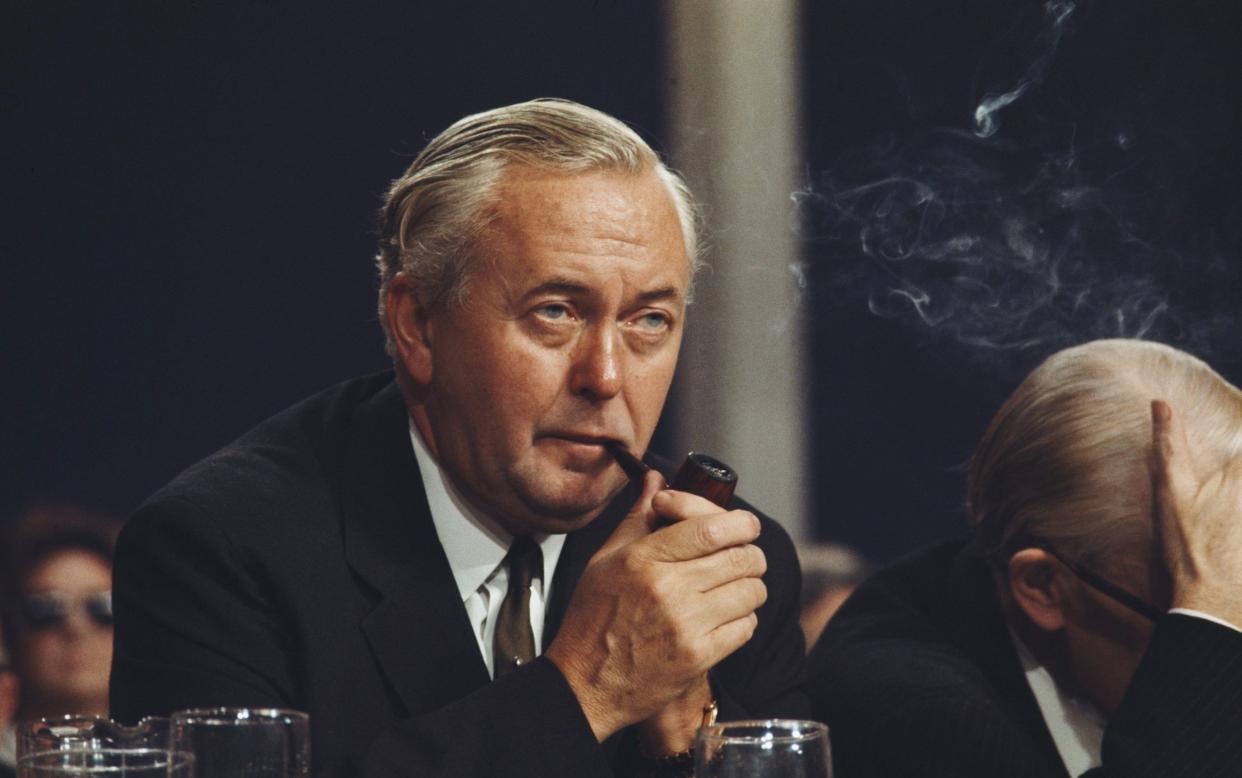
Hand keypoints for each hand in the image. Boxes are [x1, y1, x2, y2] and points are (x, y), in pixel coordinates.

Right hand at [545, 470, 766, 741]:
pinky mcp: (699, 656)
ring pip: (751, 591)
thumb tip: (657, 479)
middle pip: (741, 557)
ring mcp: (686, 624)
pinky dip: (742, 619)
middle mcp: (668, 588)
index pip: (711, 529)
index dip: (740, 523)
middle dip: (749, 553)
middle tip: (741, 557)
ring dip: (748, 587)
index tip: (745, 525)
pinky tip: (723, 617)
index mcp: (644, 558)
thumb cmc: (594, 617)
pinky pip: (746, 626)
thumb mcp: (606, 559)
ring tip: (731, 588)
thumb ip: (639, 518)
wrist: (585, 683)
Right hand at [1150, 400, 1241, 624]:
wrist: (1214, 602)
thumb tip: (1161, 404)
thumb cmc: (1190, 547)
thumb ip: (1169, 445)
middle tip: (1216, 506)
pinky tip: (1236, 533)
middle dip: (1231, 480)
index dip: (1232, 456)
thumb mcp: (1172, 492)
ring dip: (1236, 506)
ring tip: (1225, 517)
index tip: (1219, 477)